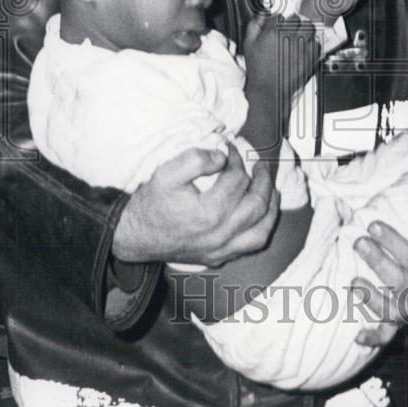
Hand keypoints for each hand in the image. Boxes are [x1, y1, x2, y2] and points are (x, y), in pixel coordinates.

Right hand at [112, 142, 278, 266]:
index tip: (231, 149)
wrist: (135, 235)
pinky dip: (263, 228)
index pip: (237, 180)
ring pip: (261, 230)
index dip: (236, 160)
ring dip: (271, 207)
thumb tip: (222, 157)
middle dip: (262, 180)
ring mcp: (221, 249)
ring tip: (271, 188)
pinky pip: (252, 246)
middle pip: (256, 204)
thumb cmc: (152, 202)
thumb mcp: (167, 173)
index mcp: (208, 213)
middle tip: (260, 164)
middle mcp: (219, 235)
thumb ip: (196, 159)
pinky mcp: (219, 257)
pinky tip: (263, 214)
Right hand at [243, 12, 319, 113]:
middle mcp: (289, 36)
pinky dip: (312, 45)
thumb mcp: (249, 43)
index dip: (280, 21)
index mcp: (272, 31)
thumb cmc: (257, 68)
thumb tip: (264, 13)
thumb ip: (254, 24)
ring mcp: (301, 46)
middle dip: (294, 24)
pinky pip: (317, 43)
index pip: (281, 15)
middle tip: (290, 32)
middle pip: (298, 18)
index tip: (279, 27)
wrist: (268, 89)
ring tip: (299, 39)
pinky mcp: (310, 57)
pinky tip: (304, 50)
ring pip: (310, 28)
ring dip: (305, 31)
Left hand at [352, 222, 407, 347]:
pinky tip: (357, 336)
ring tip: (354, 282)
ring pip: (392, 309)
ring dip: (372, 298)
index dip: (394, 243)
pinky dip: (373, 338)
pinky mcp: (399, 323)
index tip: (373, 225)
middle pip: (400, 280)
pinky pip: (388, 336)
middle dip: (377, 261)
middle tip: (359, 242)